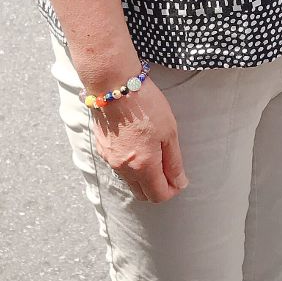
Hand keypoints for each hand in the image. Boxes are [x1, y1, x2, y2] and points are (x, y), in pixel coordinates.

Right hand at [91, 81, 187, 203]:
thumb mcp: (169, 133)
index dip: (172, 190)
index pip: (158, 196)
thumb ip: (174, 163)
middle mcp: (124, 168)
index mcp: (143, 166)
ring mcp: (109, 159)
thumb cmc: (146, 105)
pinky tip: (136, 144)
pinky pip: (118, 166)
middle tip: (168, 169)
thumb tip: (180, 183)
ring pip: (129, 181)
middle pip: (142, 194)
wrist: (113, 84)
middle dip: (157, 188)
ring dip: (143, 176)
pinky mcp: (101, 148)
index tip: (179, 178)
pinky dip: (130, 165)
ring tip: (153, 152)